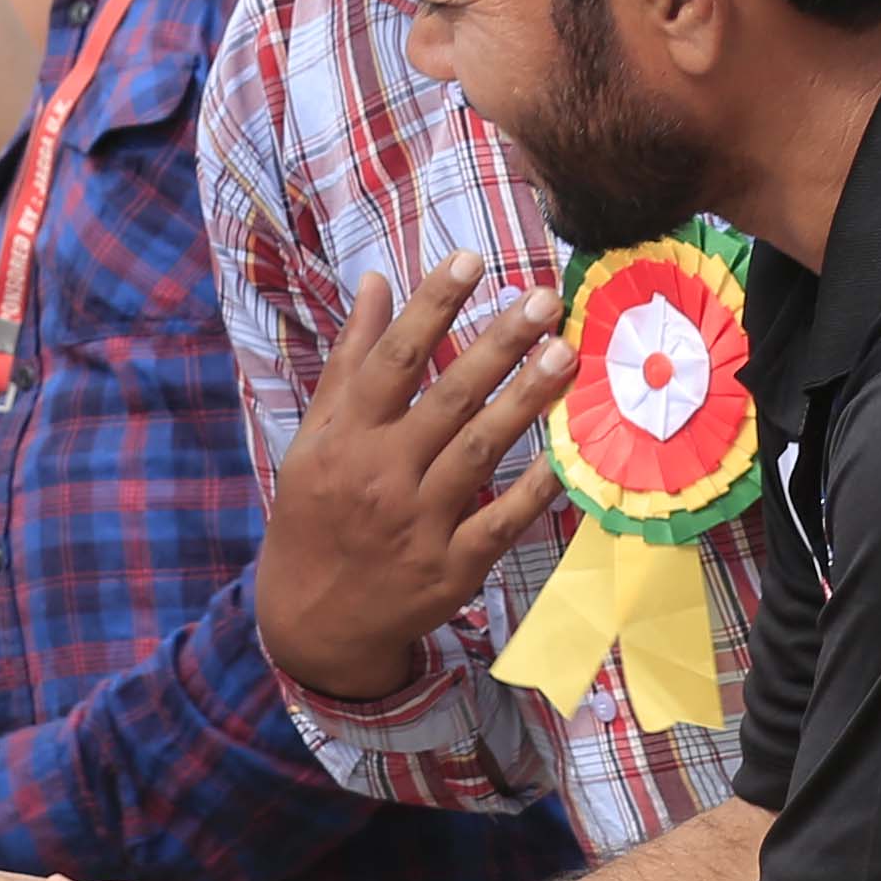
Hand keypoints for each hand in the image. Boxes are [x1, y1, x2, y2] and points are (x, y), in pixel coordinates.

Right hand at [251, 258, 569, 703]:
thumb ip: (351, 360)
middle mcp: (381, 475)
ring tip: (565, 353)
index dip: (432, 306)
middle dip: (498, 344)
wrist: (311, 621)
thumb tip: (375, 282)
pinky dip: (535, 490)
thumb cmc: (316, 514)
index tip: (472, 258)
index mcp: (345, 438)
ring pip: (480, 451)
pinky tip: (569, 455)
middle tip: (544, 300)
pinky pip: (500, 521)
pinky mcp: (450, 568)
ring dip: (525, 400)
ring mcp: (418, 524)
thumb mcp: (315, 437)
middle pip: (448, 398)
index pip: (393, 359)